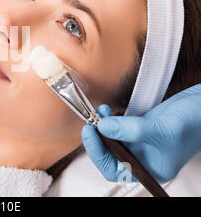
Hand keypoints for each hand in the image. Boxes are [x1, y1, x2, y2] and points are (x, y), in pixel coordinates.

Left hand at [82, 84, 200, 182]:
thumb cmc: (195, 122)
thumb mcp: (160, 129)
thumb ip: (130, 130)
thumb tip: (103, 128)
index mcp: (150, 169)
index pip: (114, 170)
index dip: (98, 154)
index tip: (90, 133)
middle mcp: (144, 157)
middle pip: (110, 154)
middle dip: (98, 137)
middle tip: (91, 121)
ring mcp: (142, 141)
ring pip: (112, 138)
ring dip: (103, 125)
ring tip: (101, 111)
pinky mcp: (141, 126)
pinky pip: (119, 126)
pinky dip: (110, 118)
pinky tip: (108, 110)